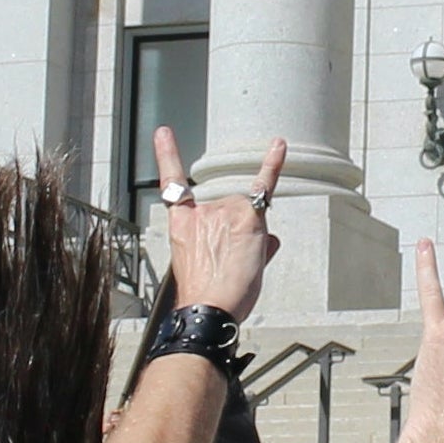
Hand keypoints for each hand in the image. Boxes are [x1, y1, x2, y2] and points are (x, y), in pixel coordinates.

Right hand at [157, 129, 285, 319]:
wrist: (208, 309)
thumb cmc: (207, 296)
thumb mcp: (207, 267)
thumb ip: (235, 246)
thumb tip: (270, 239)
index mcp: (182, 223)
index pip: (172, 183)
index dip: (168, 156)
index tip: (164, 133)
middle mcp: (201, 211)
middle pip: (230, 212)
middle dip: (238, 236)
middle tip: (229, 266)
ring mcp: (223, 211)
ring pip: (251, 217)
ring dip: (254, 239)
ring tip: (241, 266)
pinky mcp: (246, 217)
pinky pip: (263, 186)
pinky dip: (272, 165)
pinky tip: (279, 146)